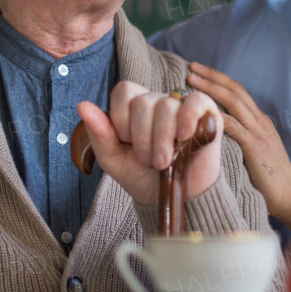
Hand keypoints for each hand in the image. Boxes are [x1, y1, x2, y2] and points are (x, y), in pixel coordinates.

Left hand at [76, 82, 222, 205]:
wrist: (174, 200)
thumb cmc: (144, 177)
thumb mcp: (113, 159)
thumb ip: (99, 133)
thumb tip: (82, 105)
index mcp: (136, 108)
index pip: (124, 90)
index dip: (122, 118)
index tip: (127, 142)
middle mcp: (160, 103)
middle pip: (144, 101)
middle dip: (142, 138)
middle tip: (147, 160)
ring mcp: (184, 108)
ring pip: (167, 106)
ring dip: (162, 141)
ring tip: (164, 163)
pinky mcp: (208, 115)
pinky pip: (196, 101)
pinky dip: (188, 117)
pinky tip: (184, 136)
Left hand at [186, 61, 290, 219]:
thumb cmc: (269, 183)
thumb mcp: (254, 154)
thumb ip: (240, 141)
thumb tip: (215, 135)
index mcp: (260, 122)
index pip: (239, 92)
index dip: (219, 80)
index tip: (200, 72)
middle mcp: (261, 122)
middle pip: (236, 90)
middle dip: (213, 76)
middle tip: (192, 66)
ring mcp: (260, 133)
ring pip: (234, 101)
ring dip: (211, 88)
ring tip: (191, 80)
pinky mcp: (255, 147)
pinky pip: (234, 126)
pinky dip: (216, 116)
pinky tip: (200, 110)